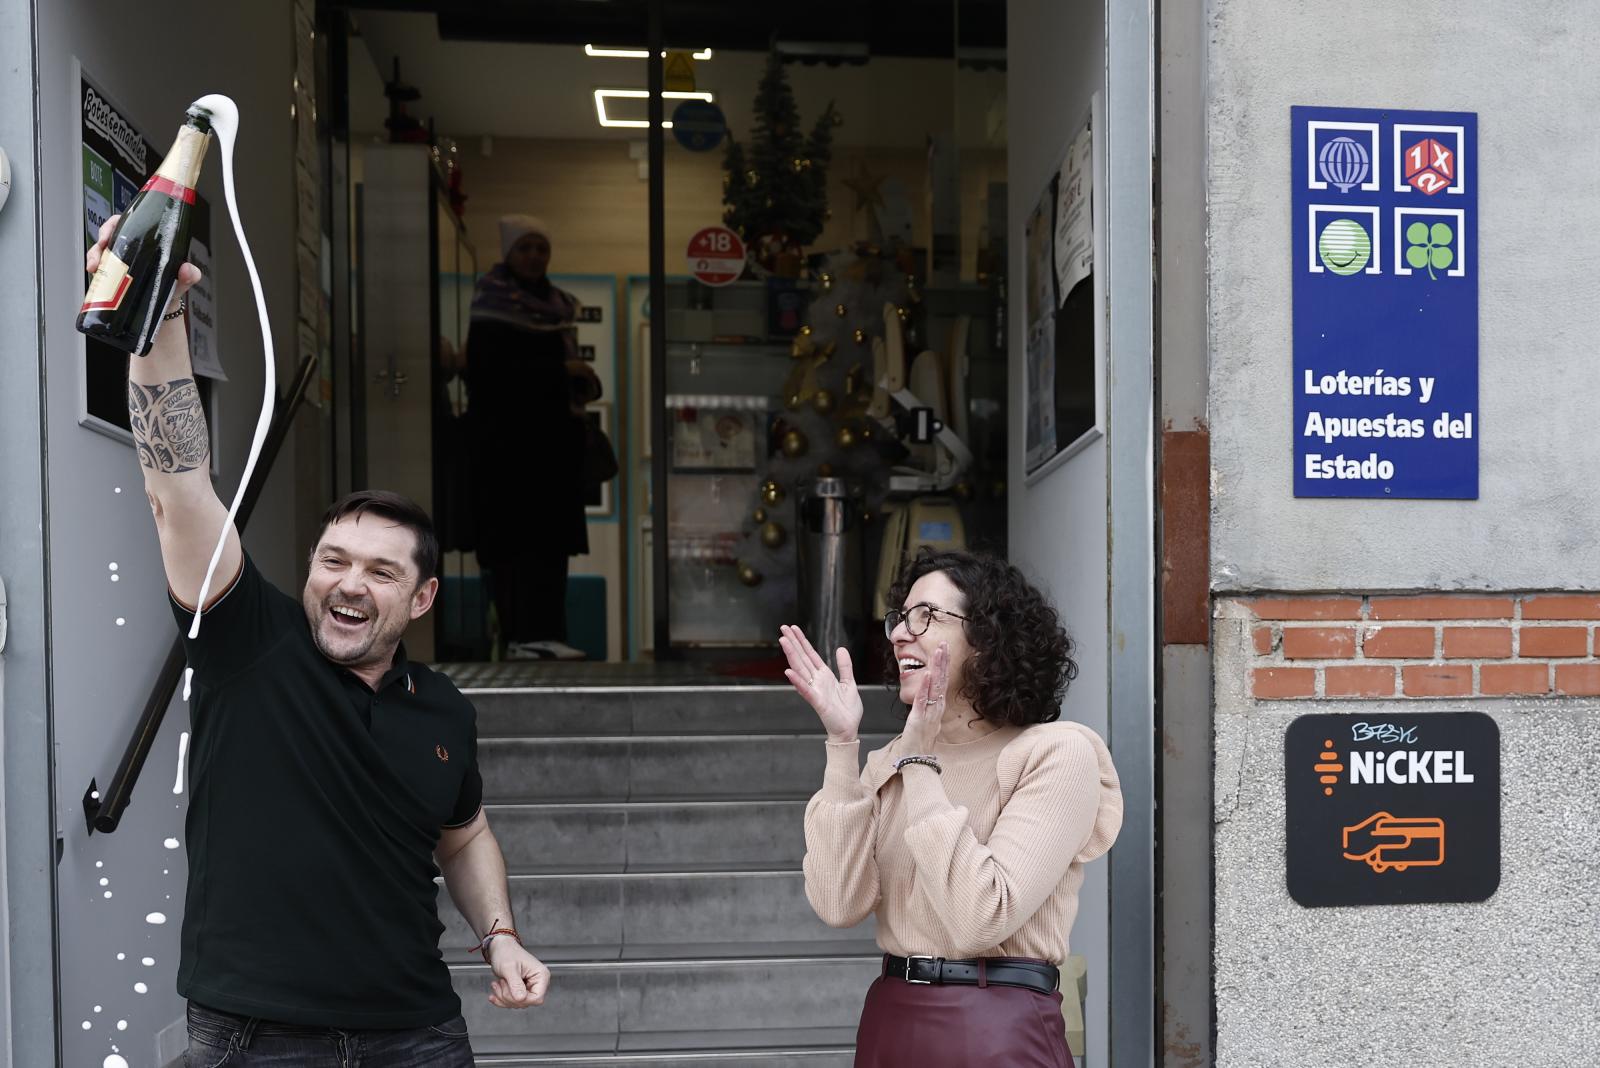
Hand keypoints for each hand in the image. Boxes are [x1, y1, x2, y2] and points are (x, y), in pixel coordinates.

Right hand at [86, 214, 201, 309]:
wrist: (164, 308)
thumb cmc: (173, 287)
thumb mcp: (183, 279)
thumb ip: (190, 275)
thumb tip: (187, 270)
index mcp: (147, 241)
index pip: (128, 222)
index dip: (115, 223)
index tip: (110, 232)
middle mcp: (131, 248)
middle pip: (109, 234)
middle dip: (101, 239)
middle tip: (101, 249)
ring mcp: (119, 261)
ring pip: (100, 250)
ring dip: (93, 256)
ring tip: (95, 267)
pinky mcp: (111, 275)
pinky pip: (98, 268)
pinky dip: (94, 270)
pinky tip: (93, 275)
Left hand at [485, 939, 549, 1008]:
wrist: (500, 948)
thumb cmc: (506, 953)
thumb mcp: (509, 968)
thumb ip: (516, 984)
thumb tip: (521, 999)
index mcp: (541, 975)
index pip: (537, 998)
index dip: (522, 999)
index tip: (510, 991)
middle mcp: (538, 982)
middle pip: (526, 1002)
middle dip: (509, 997)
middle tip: (501, 983)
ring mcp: (530, 987)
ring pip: (518, 1003)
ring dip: (504, 997)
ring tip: (497, 983)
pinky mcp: (521, 990)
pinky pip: (512, 1002)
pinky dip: (501, 999)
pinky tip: (494, 993)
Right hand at [779, 624, 863, 742]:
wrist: (849, 729)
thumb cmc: (847, 710)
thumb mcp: (849, 683)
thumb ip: (844, 666)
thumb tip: (840, 649)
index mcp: (824, 675)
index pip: (810, 654)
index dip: (802, 641)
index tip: (793, 629)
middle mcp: (816, 681)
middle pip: (802, 658)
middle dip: (793, 642)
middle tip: (783, 628)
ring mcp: (815, 690)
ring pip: (801, 669)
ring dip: (792, 656)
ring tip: (783, 642)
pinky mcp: (817, 702)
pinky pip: (805, 690)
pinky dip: (797, 681)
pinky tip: (788, 672)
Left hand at [900, 641, 948, 753]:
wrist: (917, 762)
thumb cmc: (920, 742)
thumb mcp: (926, 720)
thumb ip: (928, 706)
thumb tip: (928, 695)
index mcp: (937, 707)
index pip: (942, 682)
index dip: (944, 665)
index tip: (944, 650)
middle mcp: (936, 709)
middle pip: (942, 681)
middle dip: (943, 661)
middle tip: (944, 644)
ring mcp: (929, 714)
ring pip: (935, 687)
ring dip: (937, 669)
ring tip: (938, 653)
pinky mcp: (918, 720)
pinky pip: (923, 701)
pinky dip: (925, 688)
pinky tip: (927, 675)